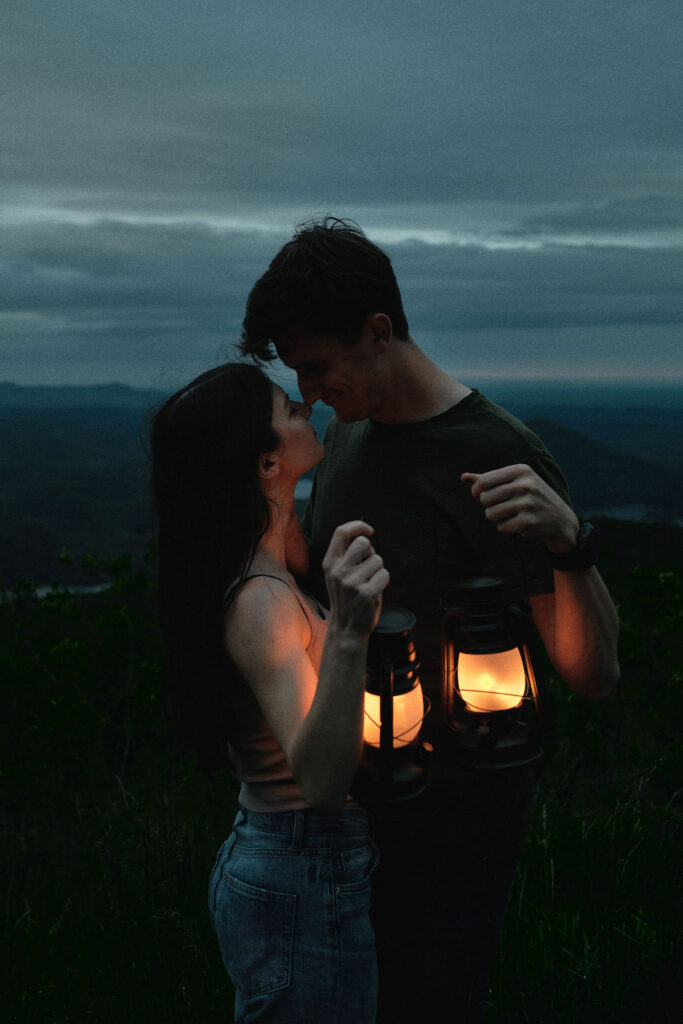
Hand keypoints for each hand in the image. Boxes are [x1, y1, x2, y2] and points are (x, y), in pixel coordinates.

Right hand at [322, 521, 389, 635]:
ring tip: (369, 583)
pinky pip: (384, 574)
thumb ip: (347, 555)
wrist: (346, 629)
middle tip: (368, 567)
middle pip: (363, 543)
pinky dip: (383, 581)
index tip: (369, 531)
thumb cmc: (346, 597)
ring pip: (377, 560)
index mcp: (329, 563)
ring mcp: (351, 582)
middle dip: (371, 552)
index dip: (358, 526)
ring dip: (378, 569)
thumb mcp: (337, 574)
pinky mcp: (366, 593)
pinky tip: (374, 592)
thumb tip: (366, 536)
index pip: (341, 532)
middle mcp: (338, 571)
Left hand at [461, 464, 578, 552]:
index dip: (477, 492)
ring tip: (513, 514)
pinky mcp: (528, 522)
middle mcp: (525, 484)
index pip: (483, 482)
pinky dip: (507, 528)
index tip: (485, 496)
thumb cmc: (532, 498)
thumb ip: (488, 479)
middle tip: (505, 506)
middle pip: (484, 499)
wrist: (561, 520)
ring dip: (498, 518)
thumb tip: (462, 477)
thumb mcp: (515, 482)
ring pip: (490, 514)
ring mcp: (527, 503)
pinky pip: (501, 527)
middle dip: (490, 506)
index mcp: (521, 470)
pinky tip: (521, 523)